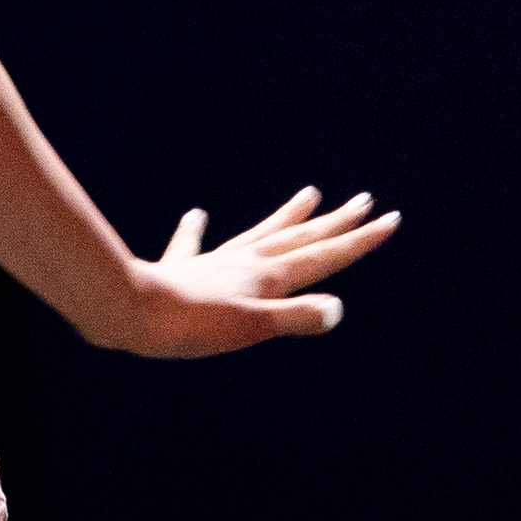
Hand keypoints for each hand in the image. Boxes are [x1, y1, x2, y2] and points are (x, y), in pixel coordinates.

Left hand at [101, 188, 401, 358]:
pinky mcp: (184, 270)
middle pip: (300, 239)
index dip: (359, 240)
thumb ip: (294, 318)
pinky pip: (196, 245)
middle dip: (336, 223)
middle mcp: (247, 262)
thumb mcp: (250, 327)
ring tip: (310, 194)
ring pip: (262, 235)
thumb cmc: (192, 325)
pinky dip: (198, 231)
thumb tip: (337, 309)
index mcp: (268, 277)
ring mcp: (217, 263)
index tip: (390, 219)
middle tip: (366, 201)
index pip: (324, 256)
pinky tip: (197, 215)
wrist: (131, 310)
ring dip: (289, 218)